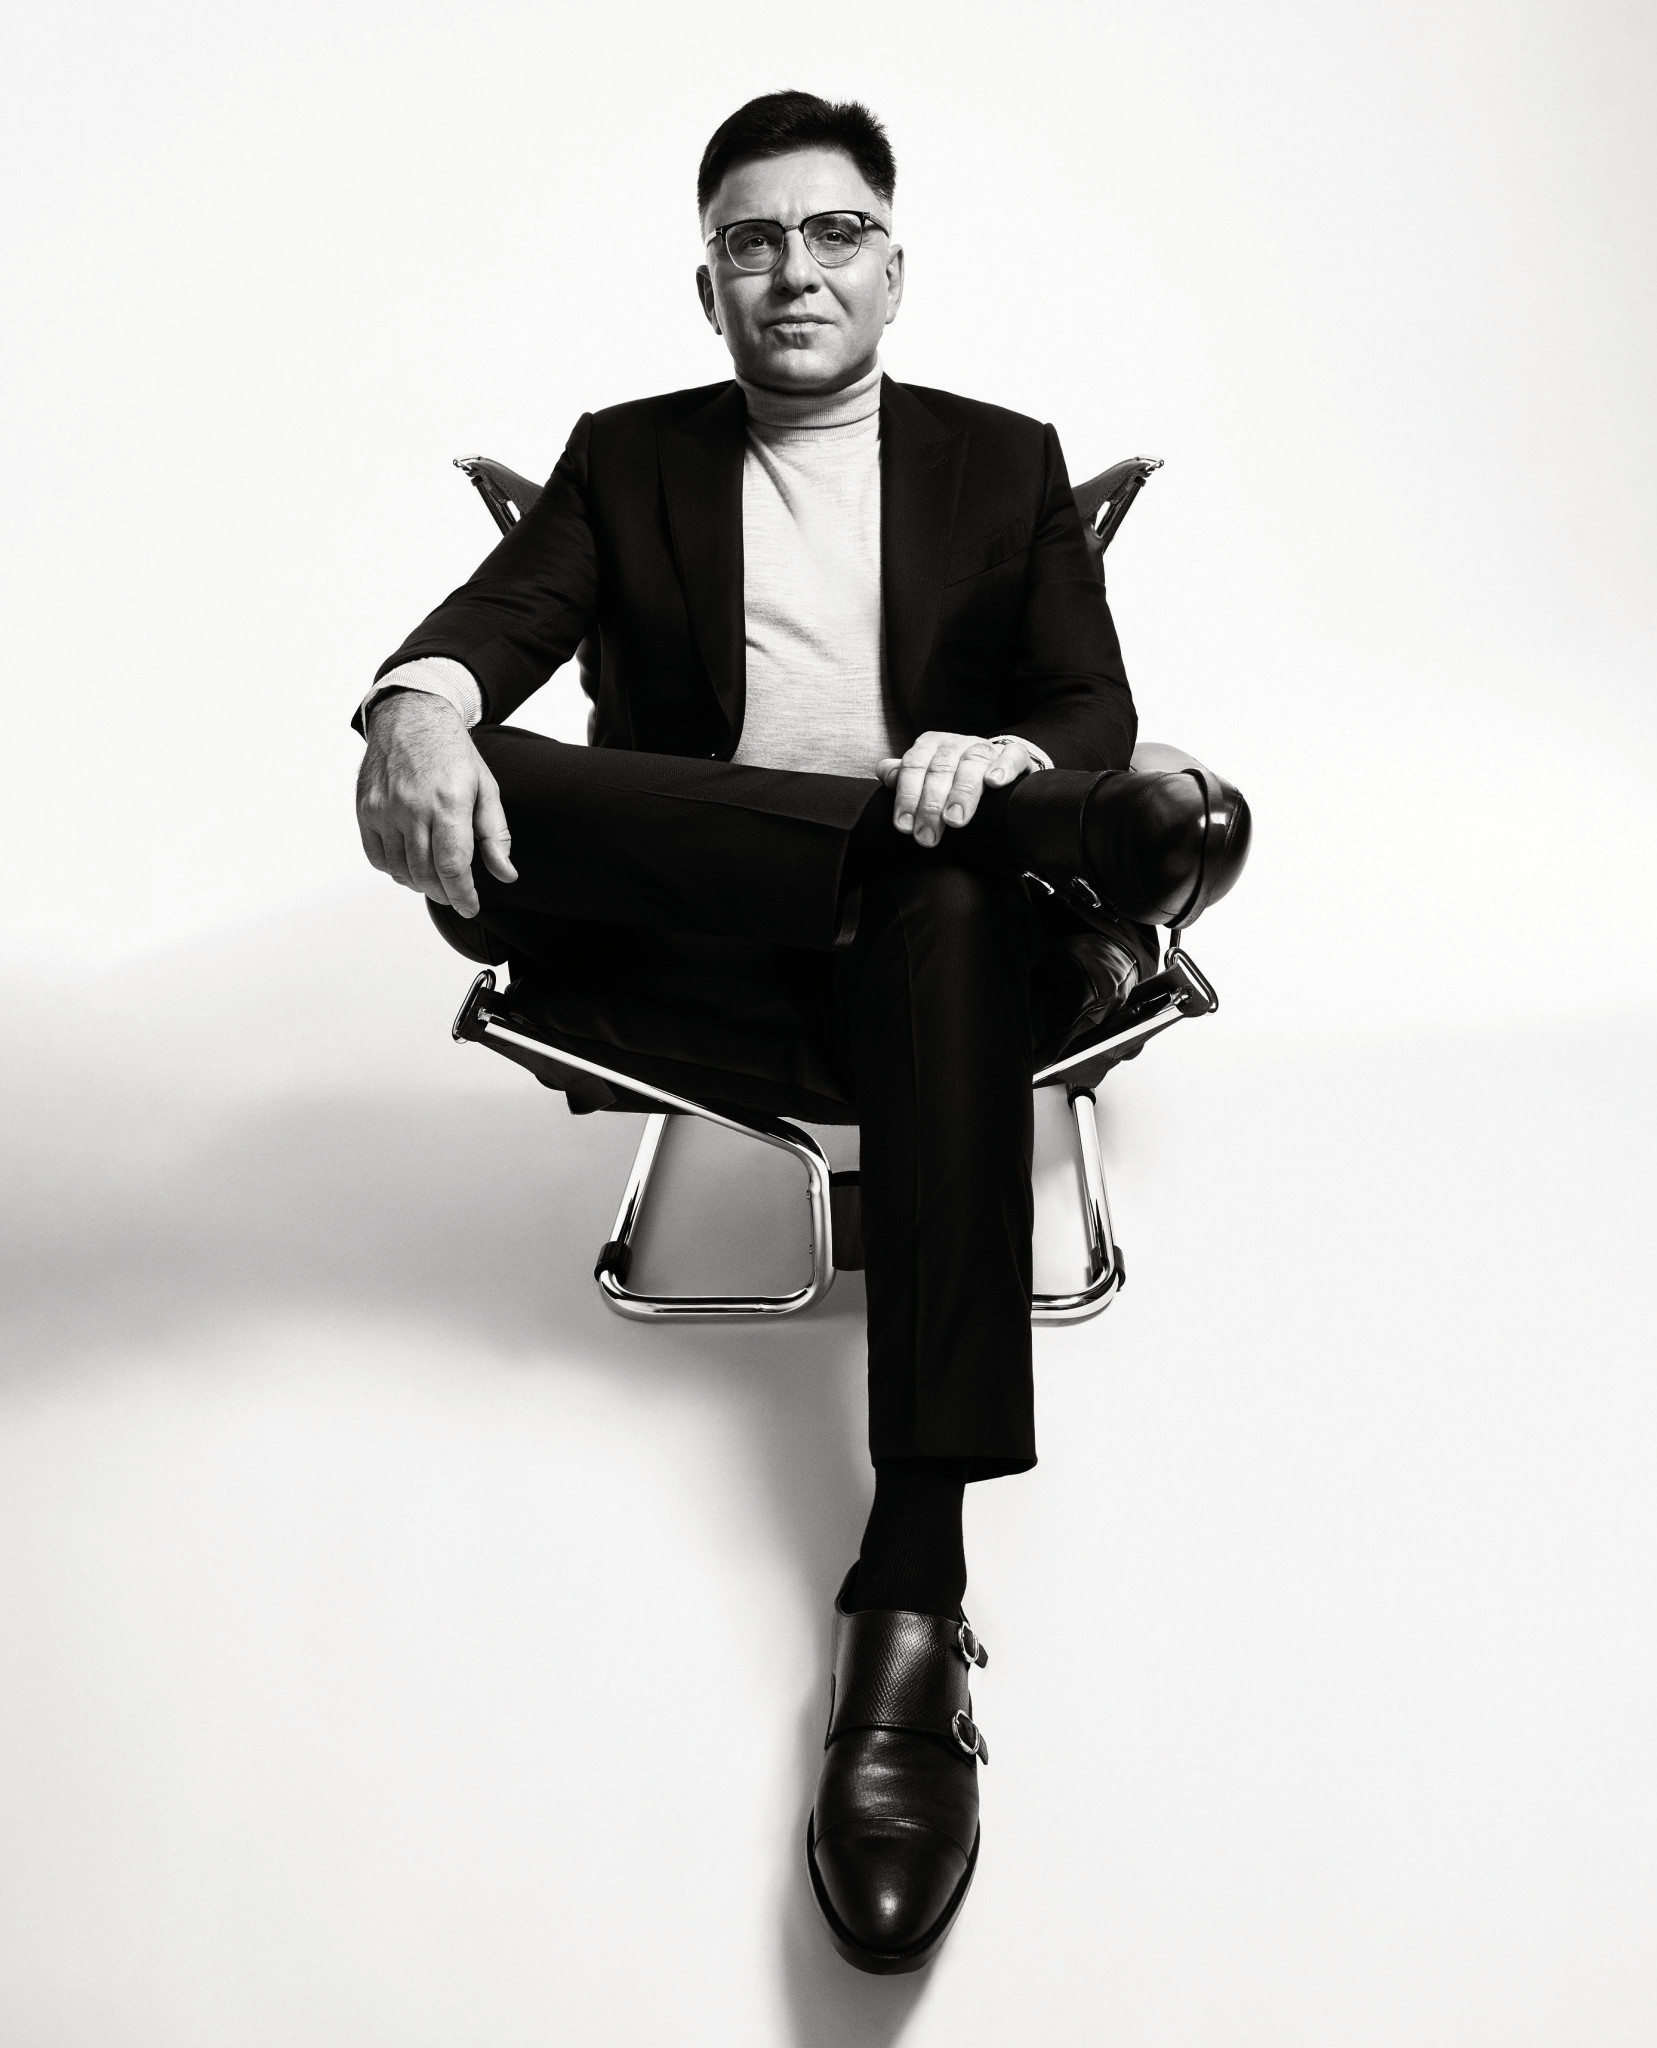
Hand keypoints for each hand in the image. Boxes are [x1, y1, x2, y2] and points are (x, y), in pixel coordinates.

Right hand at [355, 692, 517, 916]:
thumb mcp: (486, 789)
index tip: (470, 906)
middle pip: (425, 874)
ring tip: (435, 880)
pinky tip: (410, 864)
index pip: (452, 866)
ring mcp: (384, 810)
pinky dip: (394, 870)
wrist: (411, 718)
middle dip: (444, 893)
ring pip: (400, 870)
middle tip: (455, 894)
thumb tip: (505, 874)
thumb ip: (495, 836)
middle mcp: (412, 808)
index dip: (462, 894)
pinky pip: (377, 857)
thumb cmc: (452, 753)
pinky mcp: (366, 810)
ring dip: (420, 884)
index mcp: (448, 803)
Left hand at [877, 733, 1039, 847]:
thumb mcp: (926, 773)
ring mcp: (986, 747)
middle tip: (927, 836)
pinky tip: (995, 783)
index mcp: (931, 745)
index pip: (913, 767)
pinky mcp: (1014, 754)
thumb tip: (884, 772)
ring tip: (955, 819)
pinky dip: (1003, 768)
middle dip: (931, 804)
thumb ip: (905, 776)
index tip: (904, 827)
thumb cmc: (953, 774)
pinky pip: (1010, 756)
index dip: (907, 796)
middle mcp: (957, 743)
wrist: (996, 762)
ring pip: (973, 763)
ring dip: (963, 792)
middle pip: (940, 769)